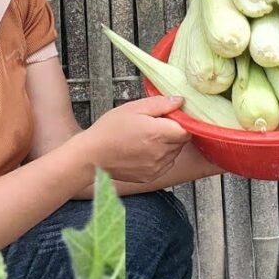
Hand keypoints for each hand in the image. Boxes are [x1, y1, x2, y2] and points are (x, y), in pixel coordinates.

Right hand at [75, 96, 191, 184]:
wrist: (91, 156)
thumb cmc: (109, 130)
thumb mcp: (132, 108)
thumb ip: (160, 104)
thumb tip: (180, 101)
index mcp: (158, 133)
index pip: (186, 129)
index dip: (180, 122)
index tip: (168, 118)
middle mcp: (161, 153)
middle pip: (181, 141)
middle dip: (172, 132)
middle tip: (152, 126)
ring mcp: (157, 167)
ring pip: (174, 153)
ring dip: (167, 145)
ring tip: (145, 139)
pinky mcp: (152, 177)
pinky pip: (165, 165)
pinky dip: (160, 158)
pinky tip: (143, 151)